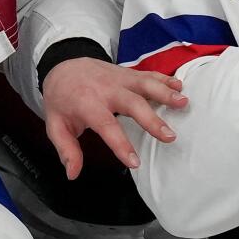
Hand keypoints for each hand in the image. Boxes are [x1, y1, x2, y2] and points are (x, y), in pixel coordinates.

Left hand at [39, 57, 186, 178]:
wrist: (63, 65)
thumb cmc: (61, 99)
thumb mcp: (55, 126)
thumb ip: (66, 150)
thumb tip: (73, 173)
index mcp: (87, 105)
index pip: (107, 126)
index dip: (121, 145)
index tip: (134, 162)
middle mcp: (107, 90)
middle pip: (133, 104)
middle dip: (153, 120)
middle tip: (170, 136)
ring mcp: (120, 78)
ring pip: (146, 84)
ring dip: (165, 93)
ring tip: (183, 103)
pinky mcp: (129, 72)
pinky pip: (149, 74)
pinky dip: (165, 79)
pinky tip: (180, 86)